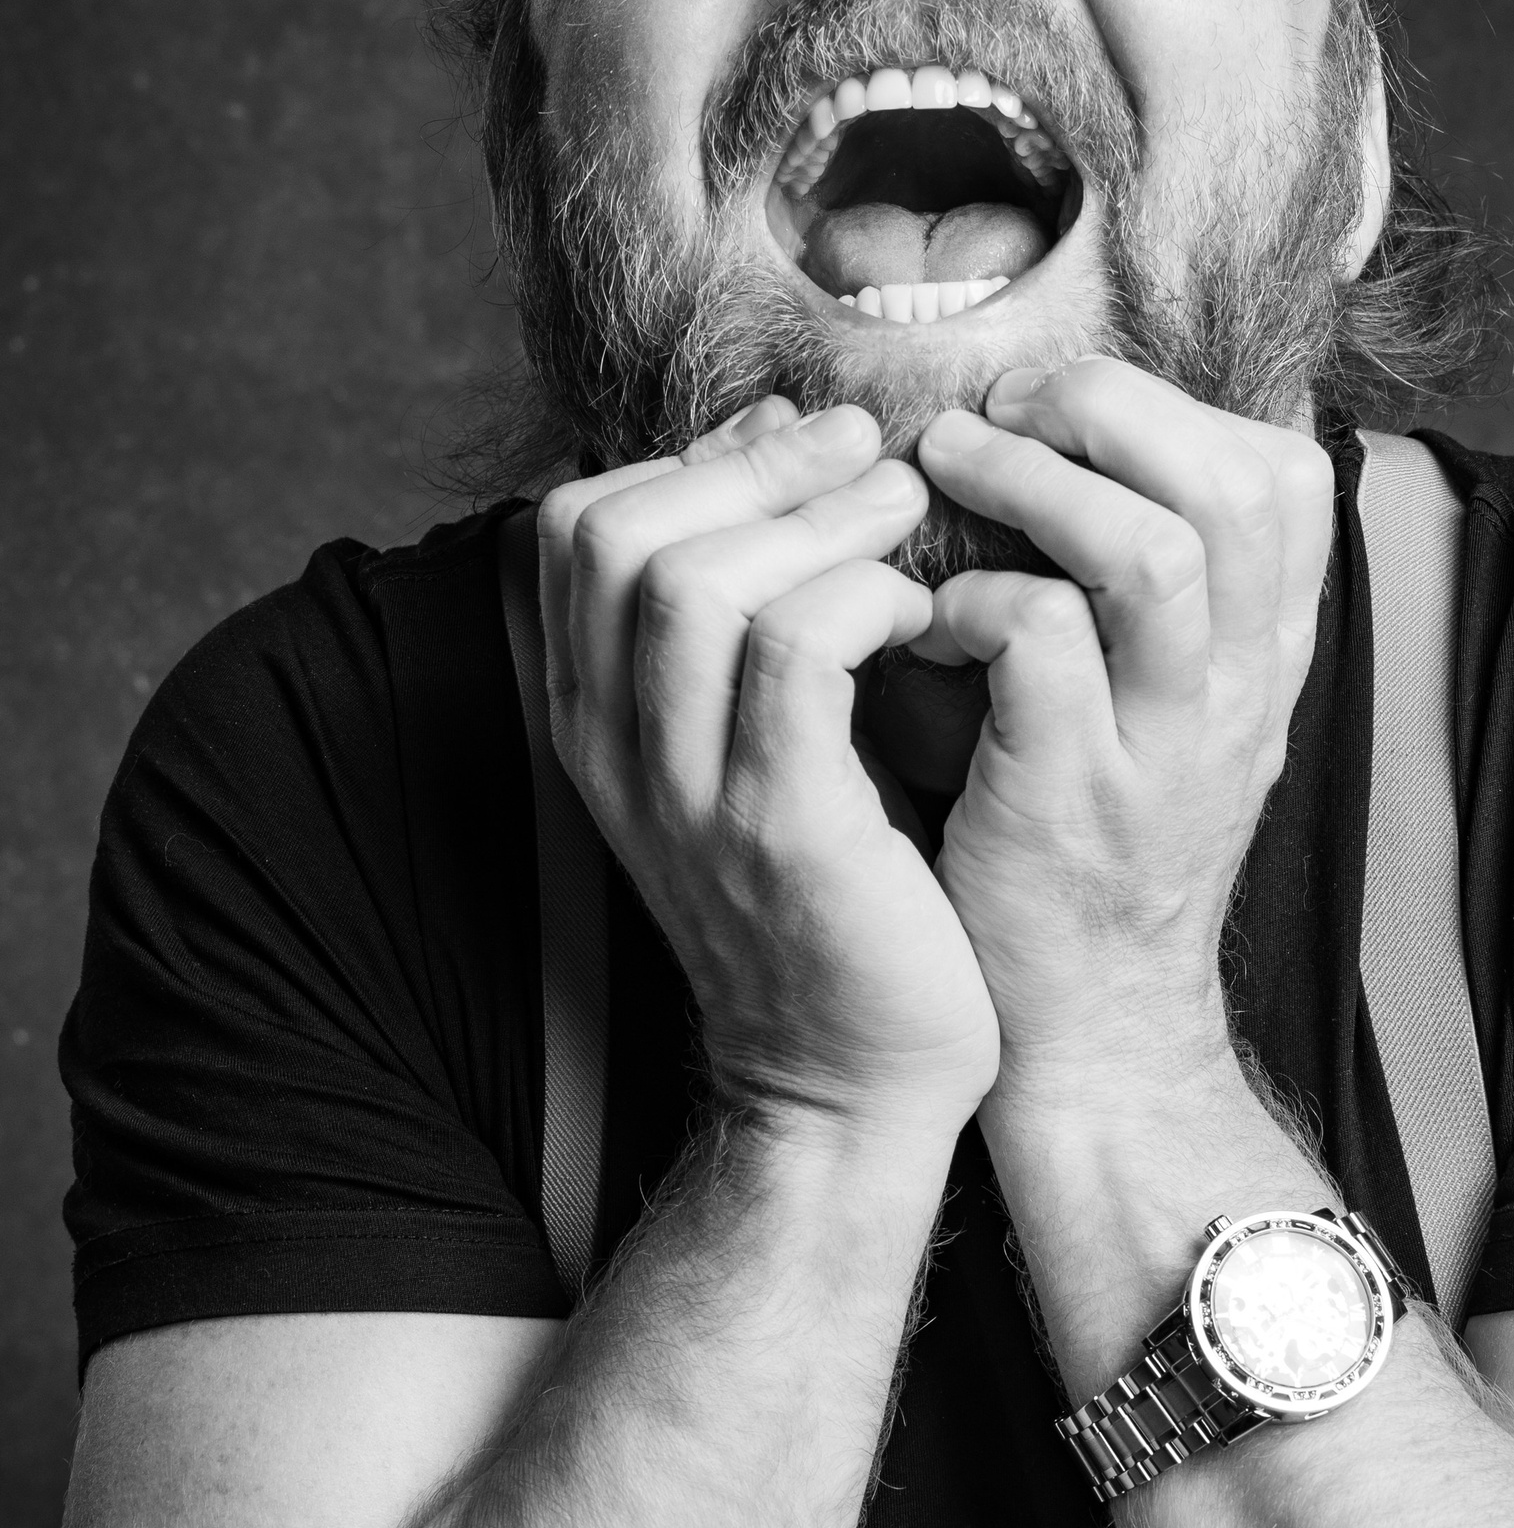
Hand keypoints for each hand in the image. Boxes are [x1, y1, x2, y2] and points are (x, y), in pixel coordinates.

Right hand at [539, 401, 998, 1150]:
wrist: (852, 1086)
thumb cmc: (840, 894)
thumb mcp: (769, 736)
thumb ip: (757, 601)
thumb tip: (781, 441)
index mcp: (598, 720)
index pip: (576, 528)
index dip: (692, 456)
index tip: (804, 449)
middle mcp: (615, 751)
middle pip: (611, 532)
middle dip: (750, 465)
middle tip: (866, 453)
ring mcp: (684, 795)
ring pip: (693, 581)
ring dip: (816, 517)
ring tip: (906, 515)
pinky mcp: (778, 831)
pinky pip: (796, 653)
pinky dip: (863, 598)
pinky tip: (924, 618)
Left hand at [912, 358, 1332, 1120]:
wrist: (1089, 1030)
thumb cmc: (1089, 846)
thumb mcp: (1164, 714)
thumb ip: (1153, 602)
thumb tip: (1072, 447)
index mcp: (1264, 658)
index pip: (1288, 477)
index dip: (1176, 409)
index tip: (1066, 412)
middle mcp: (1238, 692)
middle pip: (1233, 485)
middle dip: (1106, 409)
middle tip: (1000, 409)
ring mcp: (1164, 746)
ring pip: (1150, 550)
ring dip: (1033, 482)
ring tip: (946, 468)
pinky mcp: (1072, 796)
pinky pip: (1042, 640)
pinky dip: (972, 599)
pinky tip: (924, 622)